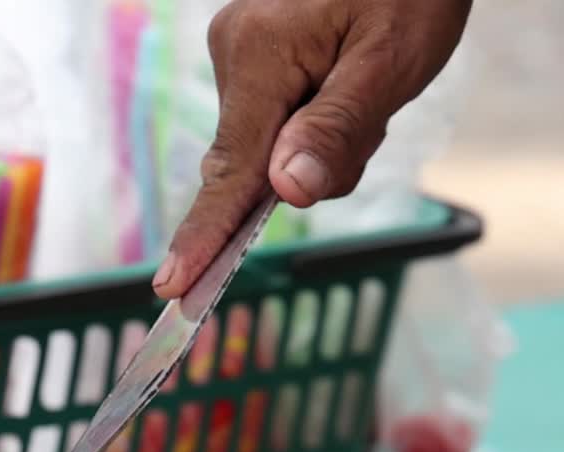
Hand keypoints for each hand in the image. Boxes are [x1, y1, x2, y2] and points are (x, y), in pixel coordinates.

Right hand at [153, 0, 471, 298]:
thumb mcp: (391, 60)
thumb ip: (338, 129)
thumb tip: (288, 194)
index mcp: (260, 56)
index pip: (231, 170)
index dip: (206, 235)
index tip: (172, 288)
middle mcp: (234, 54)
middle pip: (255, 162)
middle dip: (310, 168)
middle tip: (373, 120)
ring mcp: (241, 52)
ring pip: (272, 145)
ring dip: (325, 140)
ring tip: (372, 89)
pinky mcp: (256, 55)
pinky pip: (279, 118)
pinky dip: (318, 121)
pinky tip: (352, 86)